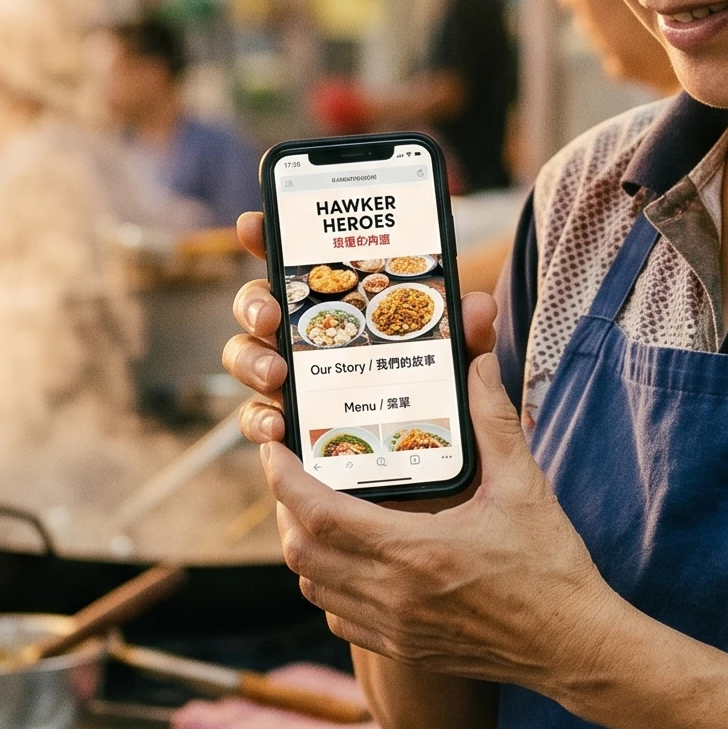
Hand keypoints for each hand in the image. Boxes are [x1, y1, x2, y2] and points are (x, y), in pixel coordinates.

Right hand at [223, 210, 497, 447]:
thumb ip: (469, 342)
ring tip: (278, 374)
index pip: (301, 266)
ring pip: (249, 361)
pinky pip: (259, 424)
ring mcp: (295, 389)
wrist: (444, 504)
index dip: (271, 239)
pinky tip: (278, 429)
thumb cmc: (448, 423)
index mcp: (347, 312)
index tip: (255, 224)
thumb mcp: (464, 379)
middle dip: (255, 303)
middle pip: (262, 308)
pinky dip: (260, 423)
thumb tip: (478, 306)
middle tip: (273, 315)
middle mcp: (310, 344)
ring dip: (252, 361)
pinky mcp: (290, 439)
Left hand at [267, 353, 617, 693]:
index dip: (284, 480)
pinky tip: (349, 561)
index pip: (320, 513)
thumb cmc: (552, 567)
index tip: (273, 449)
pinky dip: (329, 586)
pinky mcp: (405, 649)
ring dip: (304, 548)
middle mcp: (394, 596)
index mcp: (416, 552)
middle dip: (285, 509)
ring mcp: (396, 629)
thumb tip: (480, 362)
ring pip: (315, 588)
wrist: (573, 646)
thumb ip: (495, 420)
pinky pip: (340, 619)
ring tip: (316, 511)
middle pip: (303, 552)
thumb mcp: (525, 485)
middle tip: (294, 473)